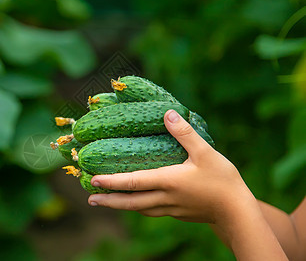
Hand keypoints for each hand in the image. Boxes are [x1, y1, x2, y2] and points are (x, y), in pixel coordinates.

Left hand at [88, 109, 256, 224]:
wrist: (238, 212)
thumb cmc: (223, 181)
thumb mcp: (205, 152)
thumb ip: (185, 133)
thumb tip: (168, 114)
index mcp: (167, 181)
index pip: (132, 182)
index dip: (111, 181)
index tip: (93, 180)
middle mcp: (165, 198)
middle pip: (130, 202)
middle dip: (108, 200)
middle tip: (90, 199)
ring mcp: (171, 208)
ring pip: (139, 209)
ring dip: (120, 206)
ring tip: (107, 202)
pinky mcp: (178, 213)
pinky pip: (152, 211)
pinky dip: (139, 207)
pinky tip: (139, 204)